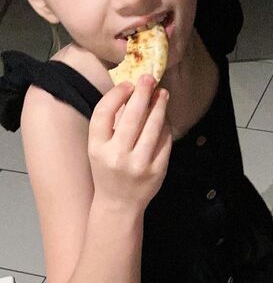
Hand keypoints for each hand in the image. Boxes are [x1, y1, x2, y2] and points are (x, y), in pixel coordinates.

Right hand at [88, 76, 171, 210]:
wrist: (119, 204)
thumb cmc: (108, 170)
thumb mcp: (99, 149)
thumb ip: (110, 124)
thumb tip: (131, 92)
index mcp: (97, 148)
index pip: (104, 113)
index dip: (117, 94)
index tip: (128, 84)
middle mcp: (117, 156)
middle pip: (132, 116)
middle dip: (143, 93)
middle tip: (149, 78)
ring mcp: (139, 164)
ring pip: (153, 126)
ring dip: (159, 106)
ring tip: (162, 94)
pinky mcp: (157, 170)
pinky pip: (165, 141)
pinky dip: (165, 127)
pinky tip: (165, 117)